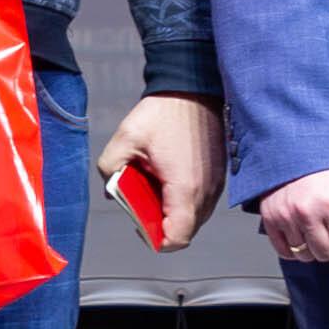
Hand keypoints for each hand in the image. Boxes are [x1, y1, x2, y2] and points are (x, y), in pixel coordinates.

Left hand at [102, 93, 222, 250]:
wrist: (194, 88)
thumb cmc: (164, 112)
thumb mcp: (125, 137)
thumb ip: (109, 168)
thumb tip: (112, 190)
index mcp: (184, 188)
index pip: (177, 238)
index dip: (156, 241)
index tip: (142, 225)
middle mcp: (206, 192)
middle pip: (186, 231)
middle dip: (162, 225)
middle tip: (144, 202)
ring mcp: (216, 185)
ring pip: (196, 218)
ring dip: (175, 213)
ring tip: (157, 189)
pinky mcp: (219, 177)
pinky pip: (203, 203)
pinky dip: (185, 201)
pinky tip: (170, 180)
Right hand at [255, 163, 328, 266]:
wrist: (295, 143)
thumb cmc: (328, 163)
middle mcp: (307, 212)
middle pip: (325, 254)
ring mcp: (286, 216)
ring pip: (304, 255)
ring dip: (312, 247)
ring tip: (315, 227)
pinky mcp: (270, 217)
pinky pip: (283, 251)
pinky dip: (292, 248)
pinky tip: (300, 234)